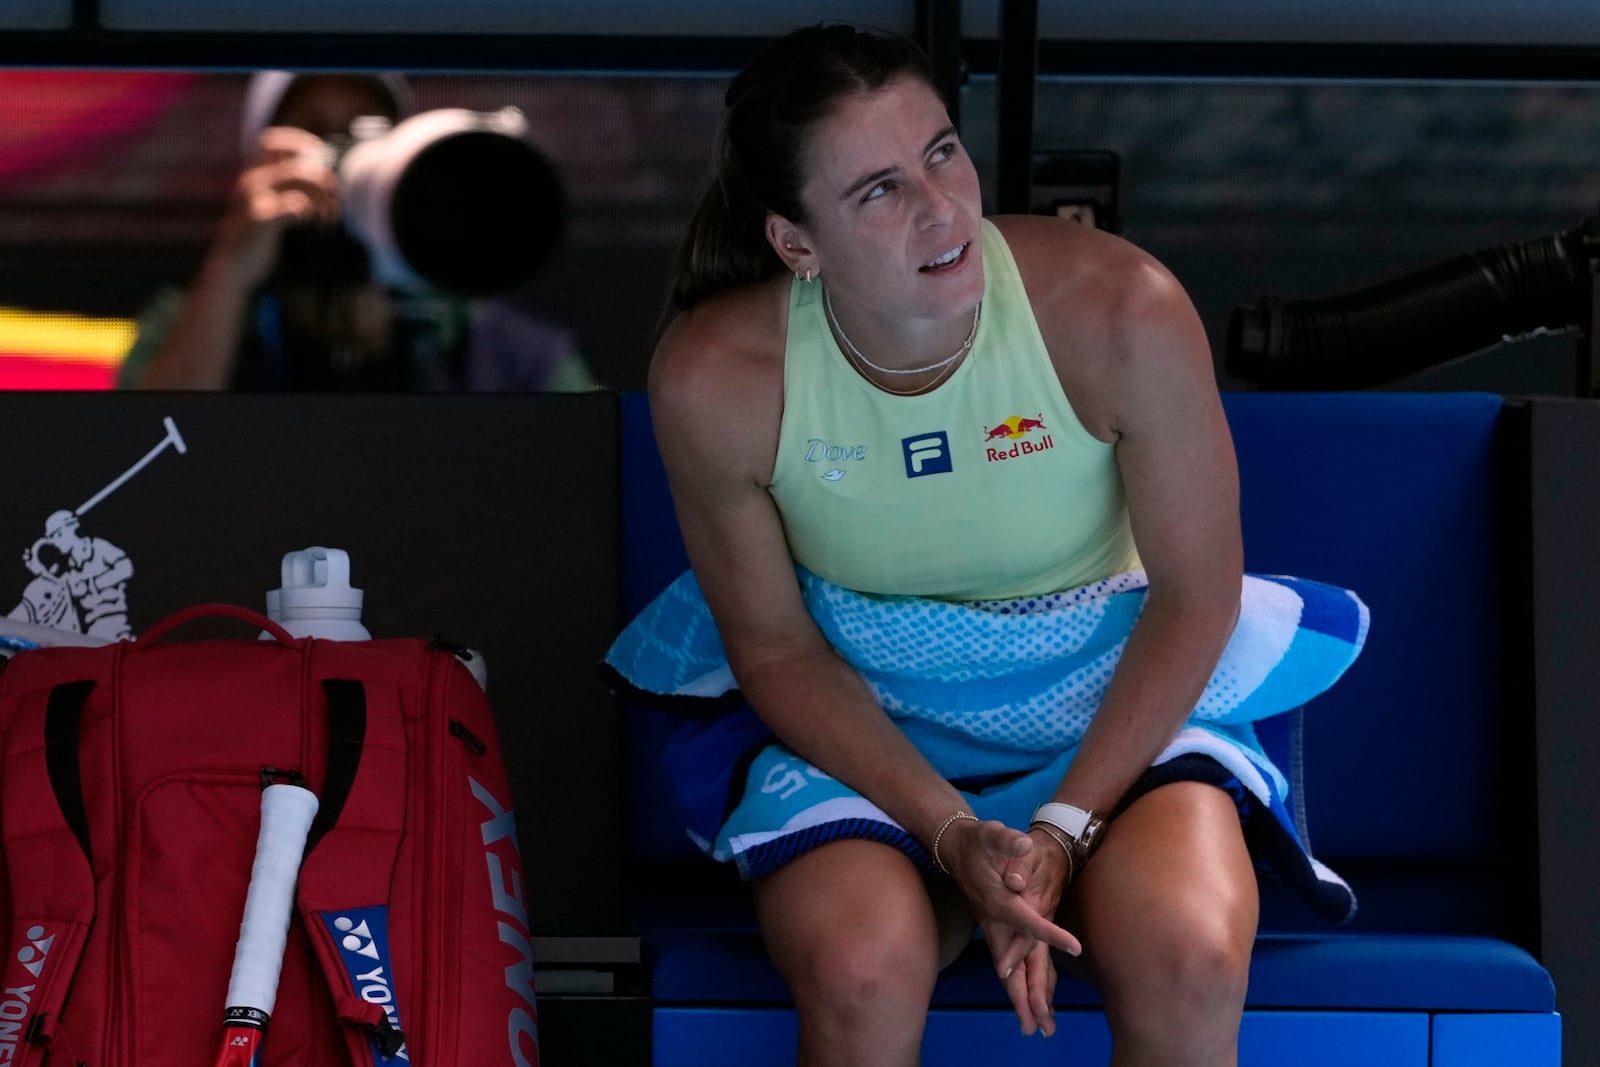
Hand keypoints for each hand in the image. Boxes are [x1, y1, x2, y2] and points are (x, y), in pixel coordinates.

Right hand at [213, 126, 341, 289]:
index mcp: (253, 176)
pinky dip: (309, 210)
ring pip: (298, 177)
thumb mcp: (266, 209)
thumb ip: (283, 192)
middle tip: (335, 197)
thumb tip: (321, 180)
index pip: (272, 141)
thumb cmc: (254, 240)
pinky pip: (294, 204)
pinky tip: (312, 222)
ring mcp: (254, 198)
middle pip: (296, 162)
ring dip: (322, 196)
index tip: (322, 156)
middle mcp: (251, 181)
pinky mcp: (259, 218)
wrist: (230, 268)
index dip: (299, 141)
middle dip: (323, 177)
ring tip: (330, 216)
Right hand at [943, 819, 1078, 1034]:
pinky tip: (1028, 1001)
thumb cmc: (980, 841)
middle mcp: (994, 922)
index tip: (1074, 946)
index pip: (1026, 921)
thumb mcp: (992, 834)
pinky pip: (1009, 965)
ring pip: (1008, 971)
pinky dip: (1018, 985)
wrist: (957, 847)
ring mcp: (993, 930)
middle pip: (1010, 965)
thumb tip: (1021, 849)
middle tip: (1037, 1026)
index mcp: (998, 902)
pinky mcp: (996, 932)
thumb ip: (1007, 842)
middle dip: (1023, 995)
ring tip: (1035, 1027)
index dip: (1049, 933)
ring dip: (1020, 999)